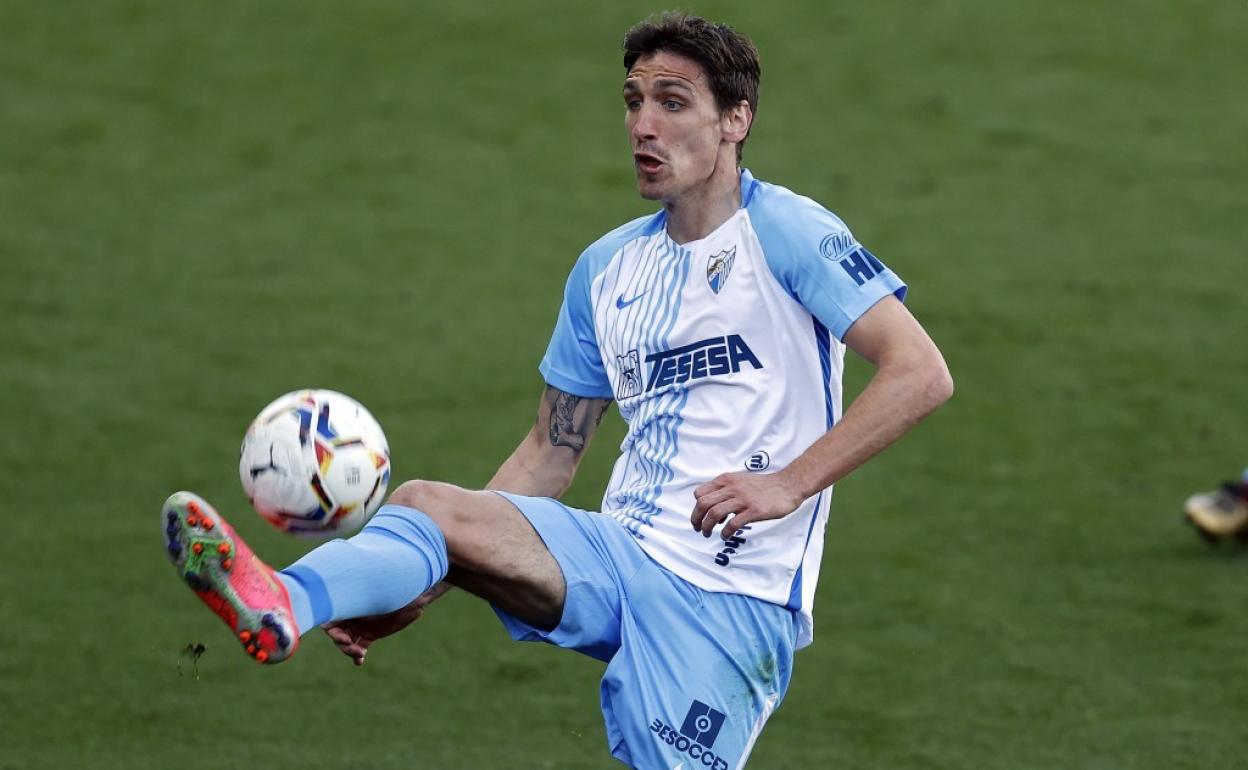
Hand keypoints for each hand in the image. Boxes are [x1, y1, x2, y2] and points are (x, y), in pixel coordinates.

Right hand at [322, 582, 452, 665]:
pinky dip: (356, 655)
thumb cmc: (397, 588)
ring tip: (360, 654)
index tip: (343, 636)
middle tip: (352, 647)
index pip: (330, 617)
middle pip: (336, 631)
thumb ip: (366, 596)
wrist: (415, 594)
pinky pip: (358, 646)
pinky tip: (359, 661)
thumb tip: (348, 603)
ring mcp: (360, 624)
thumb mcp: (381, 592)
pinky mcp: (370, 634)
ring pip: (346, 641)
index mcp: (351, 601)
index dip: (332, 629)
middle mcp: (352, 613)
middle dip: (341, 642)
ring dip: (349, 650)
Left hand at [691, 471, 805, 539]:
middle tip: (698, 528)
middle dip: (696, 519)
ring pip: (714, 514)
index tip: (700, 516)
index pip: (700, 493)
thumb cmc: (763, 486)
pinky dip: (725, 532)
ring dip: (707, 527)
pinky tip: (726, 536)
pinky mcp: (754, 511)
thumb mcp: (740, 480)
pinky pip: (733, 523)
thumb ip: (726, 490)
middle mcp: (732, 488)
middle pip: (703, 504)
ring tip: (707, 534)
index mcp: (726, 480)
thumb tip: (714, 508)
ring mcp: (743, 499)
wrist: (787, 485)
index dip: (696, 507)